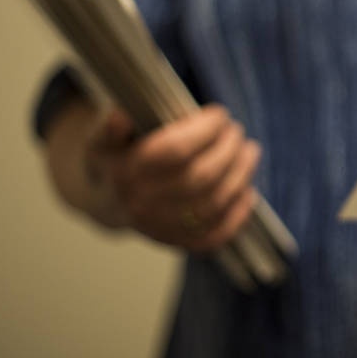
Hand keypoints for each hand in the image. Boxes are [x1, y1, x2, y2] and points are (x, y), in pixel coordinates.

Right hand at [85, 105, 260, 250]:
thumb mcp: (106, 137)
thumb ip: (112, 127)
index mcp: (127, 172)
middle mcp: (143, 204)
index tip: (219, 114)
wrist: (109, 203)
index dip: (204, 130)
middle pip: (200, 178)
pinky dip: (237, 215)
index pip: (175, 150)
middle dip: (228, 151)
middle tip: (237, 133)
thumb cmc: (118, 160)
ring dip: (240, 177)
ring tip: (250, 153)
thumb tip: (120, 117)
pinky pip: (214, 235)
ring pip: (212, 205)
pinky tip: (248, 191)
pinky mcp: (178, 243)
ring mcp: (161, 228)